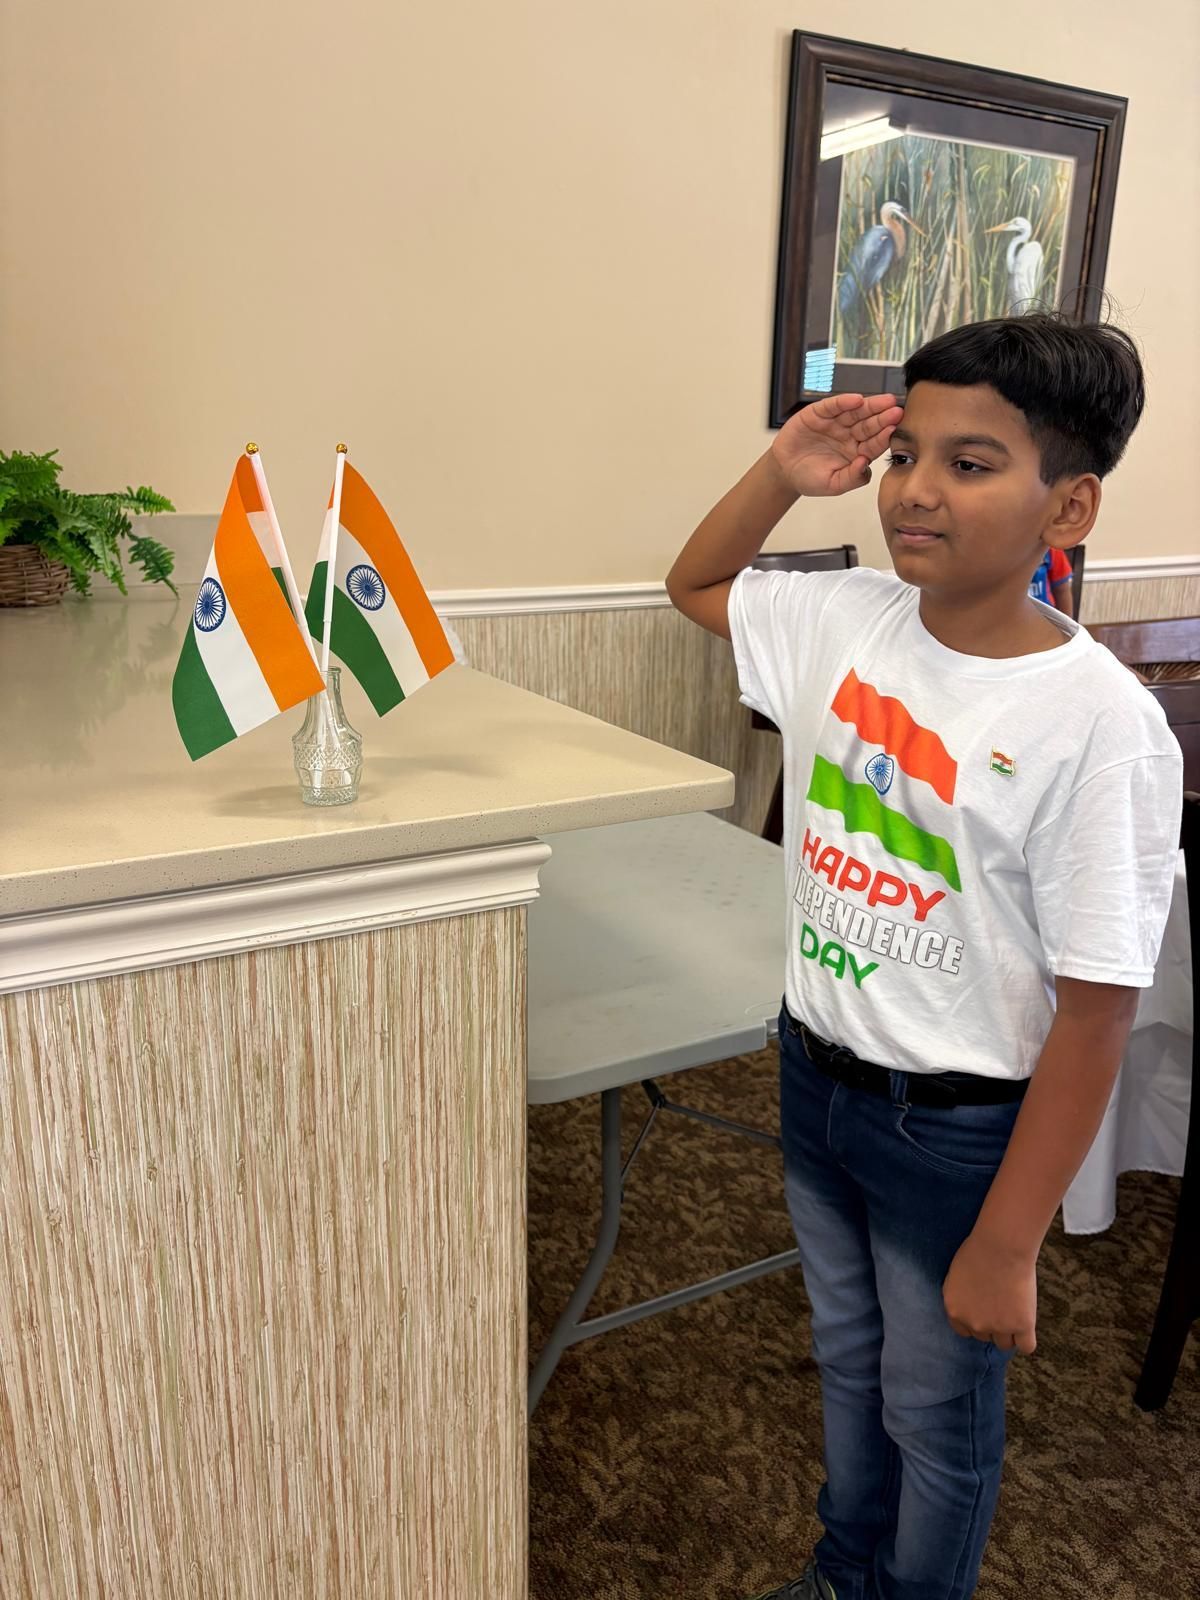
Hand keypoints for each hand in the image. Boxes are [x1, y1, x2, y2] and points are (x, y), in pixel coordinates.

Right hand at [770, 392, 903, 497]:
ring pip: (856, 412)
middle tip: (896, 411)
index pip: (874, 443)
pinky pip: (833, 405)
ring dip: (871, 405)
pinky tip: (856, 399)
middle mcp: (850, 435)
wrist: (784, 471)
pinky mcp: (820, 413)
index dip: (883, 437)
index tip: (894, 431)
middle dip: (883, 417)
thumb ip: (852, 477)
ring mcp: (836, 423)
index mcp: (857, 452)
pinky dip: (844, 402)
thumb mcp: (833, 485)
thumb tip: (865, 464)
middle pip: (869, 424)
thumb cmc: (810, 479)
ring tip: (885, 401)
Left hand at [943, 1231, 1037, 1353]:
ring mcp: (998, 1327)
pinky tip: (1027, 1325)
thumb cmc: (978, 1251)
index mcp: (954, 1310)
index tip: (983, 1311)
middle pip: (984, 1337)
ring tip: (1014, 1311)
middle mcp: (974, 1324)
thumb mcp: (956, 1275)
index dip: (974, 1322)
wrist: (1001, 1247)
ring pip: (1005, 1344)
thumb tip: (967, 1307)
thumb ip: (959, 1296)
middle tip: (1001, 1304)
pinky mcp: (1021, 1326)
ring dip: (1009, 1332)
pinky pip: (1026, 1346)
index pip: (963, 1331)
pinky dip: (1027, 1339)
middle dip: (991, 1325)